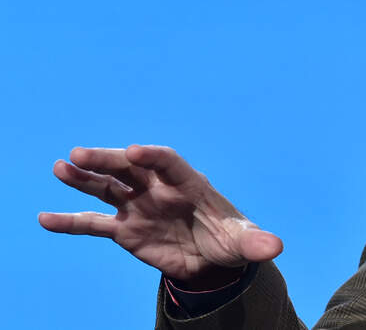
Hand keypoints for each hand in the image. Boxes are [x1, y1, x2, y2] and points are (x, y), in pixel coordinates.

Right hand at [39, 145, 282, 284]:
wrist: (212, 260)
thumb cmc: (230, 240)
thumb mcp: (245, 242)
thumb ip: (256, 241)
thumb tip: (274, 246)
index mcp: (189, 183)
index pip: (169, 162)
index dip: (153, 156)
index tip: (134, 152)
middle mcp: (158, 189)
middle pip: (129, 168)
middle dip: (107, 160)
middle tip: (80, 154)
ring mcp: (138, 206)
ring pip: (107, 187)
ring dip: (84, 178)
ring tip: (60, 167)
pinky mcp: (124, 229)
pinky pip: (93, 224)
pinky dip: (70, 221)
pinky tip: (45, 218)